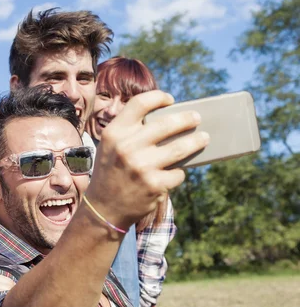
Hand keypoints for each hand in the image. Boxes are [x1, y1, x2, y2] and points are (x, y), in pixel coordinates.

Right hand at [87, 90, 209, 227]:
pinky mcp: (154, 185)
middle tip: (196, 118)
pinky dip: (178, 172)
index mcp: (114, 133)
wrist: (103, 208)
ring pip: (181, 147)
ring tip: (204, 138)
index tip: (170, 100)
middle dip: (188, 119)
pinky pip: (178, 173)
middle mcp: (126, 147)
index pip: (140, 103)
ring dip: (197, 141)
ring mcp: (141, 166)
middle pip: (167, 123)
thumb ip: (130, 131)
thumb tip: (169, 118)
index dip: (158, 98)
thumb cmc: (111, 172)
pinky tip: (174, 173)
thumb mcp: (110, 147)